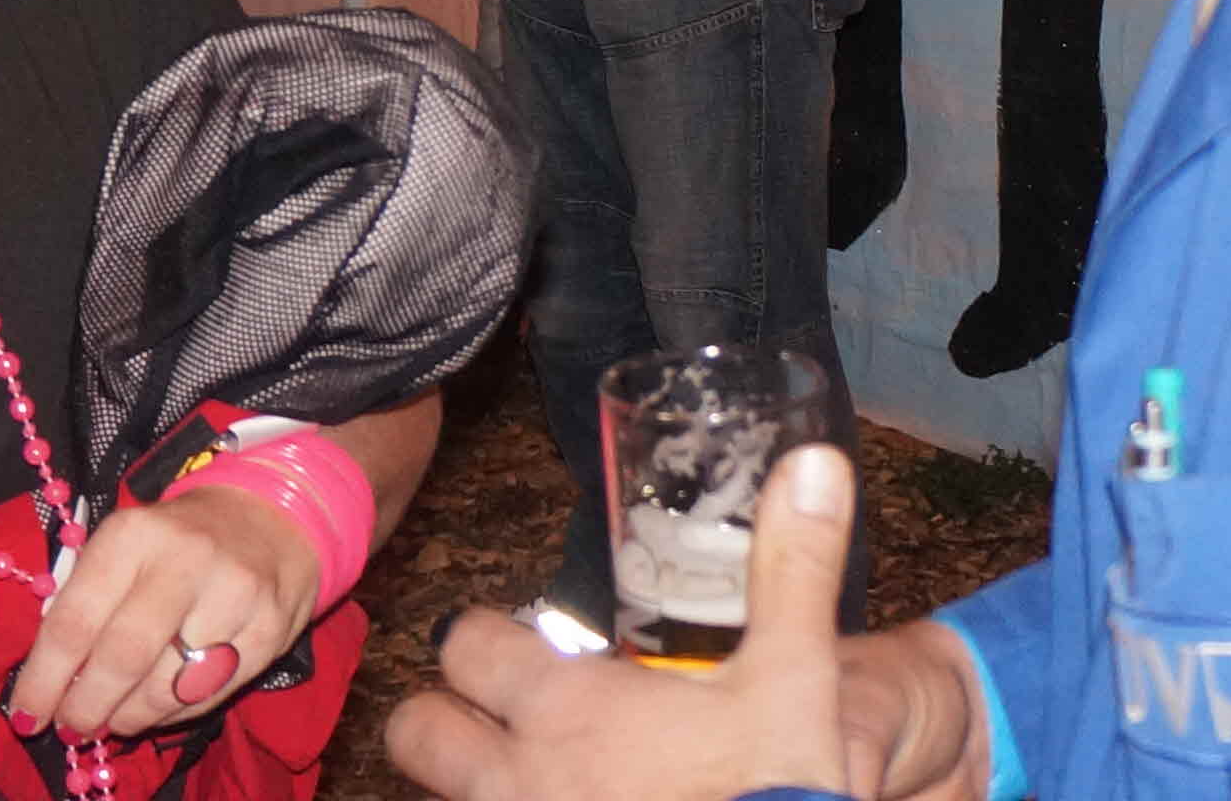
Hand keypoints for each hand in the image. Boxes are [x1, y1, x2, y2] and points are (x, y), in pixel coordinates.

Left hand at [6, 480, 321, 745]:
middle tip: (74, 725)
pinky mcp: (270, 631)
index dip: (45, 679)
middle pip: (122, 659)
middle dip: (87, 706)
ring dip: (129, 716)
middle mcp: (185, 559)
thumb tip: (50, 681)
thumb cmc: (173, 542)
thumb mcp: (121, 545)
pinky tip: (158, 708)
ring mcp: (235, 596)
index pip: (75, 621)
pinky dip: (173, 714)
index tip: (27, 714)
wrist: (269, 518)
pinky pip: (210, 695)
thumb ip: (84, 602)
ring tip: (116, 718)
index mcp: (133, 534)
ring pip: (168, 687)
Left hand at [391, 446, 965, 800]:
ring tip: (528, 770)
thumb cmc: (772, 786)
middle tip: (490, 715)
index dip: (478, 638)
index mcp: (565, 708)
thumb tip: (814, 463)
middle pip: (416, 733)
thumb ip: (794, 569)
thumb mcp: (796, 677)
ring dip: (471, 778)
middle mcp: (517, 778)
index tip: (507, 640)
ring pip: (444, 795)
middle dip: (440, 715)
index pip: (465, 647)